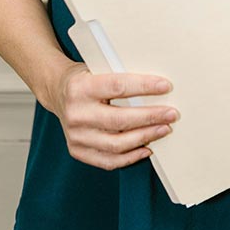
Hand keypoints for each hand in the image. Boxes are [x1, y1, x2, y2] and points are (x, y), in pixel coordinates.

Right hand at [52, 65, 177, 169]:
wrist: (58, 92)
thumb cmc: (85, 79)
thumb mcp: (97, 68)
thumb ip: (120, 77)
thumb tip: (157, 86)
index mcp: (80, 87)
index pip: (117, 86)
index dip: (144, 87)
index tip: (166, 86)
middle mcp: (76, 113)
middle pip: (120, 119)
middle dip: (150, 117)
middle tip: (171, 113)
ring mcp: (75, 135)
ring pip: (116, 143)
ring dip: (145, 137)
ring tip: (164, 129)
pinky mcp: (77, 150)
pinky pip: (108, 160)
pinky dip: (130, 157)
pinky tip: (147, 148)